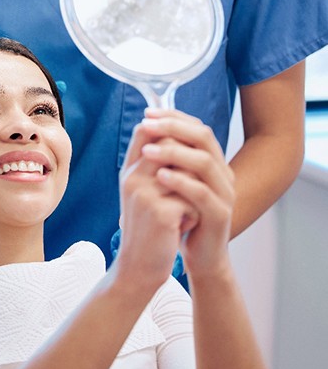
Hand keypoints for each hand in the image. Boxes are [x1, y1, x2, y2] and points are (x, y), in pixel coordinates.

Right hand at [117, 138, 193, 292]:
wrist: (138, 267)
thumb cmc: (148, 229)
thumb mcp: (143, 194)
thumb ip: (153, 168)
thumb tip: (175, 138)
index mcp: (129, 171)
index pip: (144, 130)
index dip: (168, 128)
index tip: (186, 142)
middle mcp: (133, 178)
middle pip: (168, 145)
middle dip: (189, 162)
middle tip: (193, 185)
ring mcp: (144, 194)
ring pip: (185, 172)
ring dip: (194, 191)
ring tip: (186, 210)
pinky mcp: (159, 213)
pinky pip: (191, 200)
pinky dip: (194, 214)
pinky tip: (184, 227)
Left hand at [137, 109, 234, 278]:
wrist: (200, 255)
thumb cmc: (184, 214)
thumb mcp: (173, 182)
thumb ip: (166, 157)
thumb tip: (144, 125)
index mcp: (213, 161)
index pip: (197, 127)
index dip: (173, 117)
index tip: (148, 113)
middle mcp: (223, 172)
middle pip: (203, 137)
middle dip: (173, 128)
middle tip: (146, 126)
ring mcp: (225, 193)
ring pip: (204, 162)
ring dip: (174, 152)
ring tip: (147, 151)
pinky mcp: (221, 214)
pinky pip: (202, 192)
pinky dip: (180, 181)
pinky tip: (160, 176)